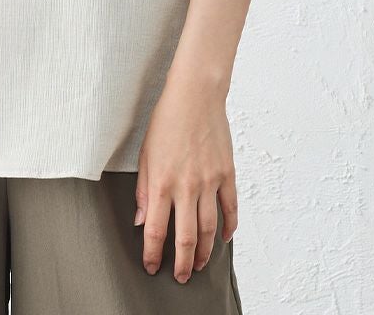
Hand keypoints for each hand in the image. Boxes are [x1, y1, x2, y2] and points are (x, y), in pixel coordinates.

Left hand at [133, 77, 238, 282]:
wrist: (195, 96)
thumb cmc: (167, 120)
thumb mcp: (145, 154)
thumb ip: (144, 190)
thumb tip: (142, 219)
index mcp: (161, 183)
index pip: (156, 231)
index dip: (153, 254)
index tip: (152, 266)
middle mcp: (186, 187)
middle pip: (186, 239)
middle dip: (182, 264)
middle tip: (181, 277)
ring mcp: (210, 182)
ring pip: (209, 230)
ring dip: (205, 253)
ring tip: (200, 264)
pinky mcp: (227, 175)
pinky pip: (231, 209)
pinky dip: (229, 227)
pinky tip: (224, 238)